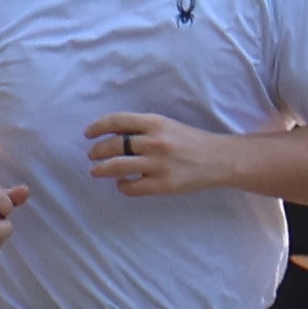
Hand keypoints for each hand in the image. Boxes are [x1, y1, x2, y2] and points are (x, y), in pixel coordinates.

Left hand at [81, 106, 200, 197]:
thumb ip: (142, 128)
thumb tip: (111, 134)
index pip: (117, 121)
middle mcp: (155, 142)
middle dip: (97, 151)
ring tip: (96, 171)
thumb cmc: (190, 141)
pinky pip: (133, 187)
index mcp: (155, 123)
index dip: (98, 127)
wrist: (219, 159)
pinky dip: (123, 186)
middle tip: (92, 155)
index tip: (88, 133)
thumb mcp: (167, 126)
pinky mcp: (164, 185)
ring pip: (118, 166)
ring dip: (102, 169)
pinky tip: (122, 184)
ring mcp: (159, 164)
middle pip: (114, 145)